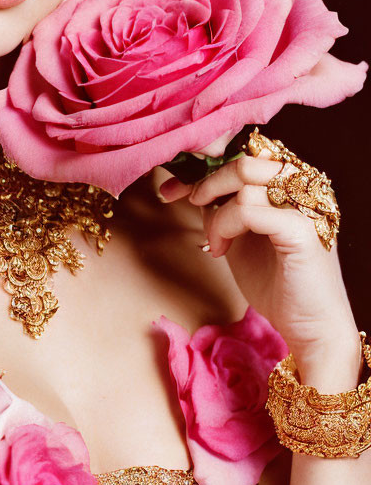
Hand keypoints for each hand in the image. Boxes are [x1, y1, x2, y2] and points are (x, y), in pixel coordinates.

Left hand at [160, 150, 360, 387]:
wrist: (309, 328)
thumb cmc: (277, 282)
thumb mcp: (239, 235)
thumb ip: (224, 206)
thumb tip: (194, 184)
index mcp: (292, 185)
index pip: (247, 156)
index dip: (207, 165)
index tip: (174, 186)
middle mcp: (305, 189)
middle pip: (244, 160)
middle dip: (206, 180)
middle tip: (190, 202)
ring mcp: (307, 207)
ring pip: (244, 180)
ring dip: (215, 211)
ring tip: (215, 241)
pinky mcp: (303, 230)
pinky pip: (248, 209)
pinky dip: (224, 225)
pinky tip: (222, 249)